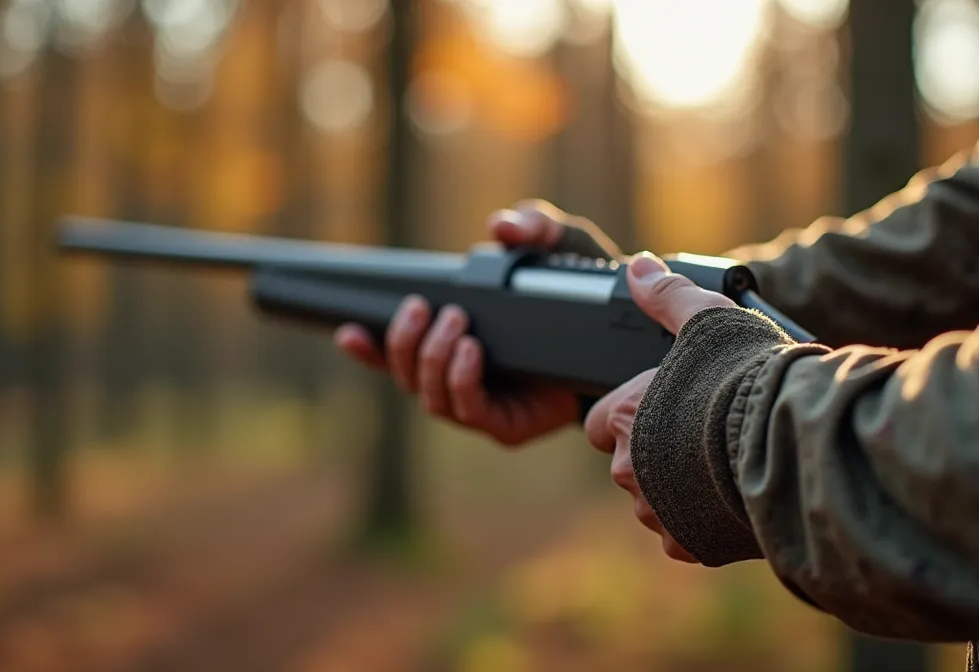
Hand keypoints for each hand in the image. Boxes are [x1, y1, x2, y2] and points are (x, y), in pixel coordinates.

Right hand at [334, 200, 619, 445]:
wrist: (632, 348)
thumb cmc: (588, 296)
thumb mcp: (562, 248)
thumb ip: (533, 226)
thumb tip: (500, 226)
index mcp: (458, 345)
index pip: (398, 354)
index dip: (368, 348)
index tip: (346, 330)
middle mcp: (464, 380)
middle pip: (406, 375)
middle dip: (403, 343)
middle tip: (423, 309)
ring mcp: (484, 407)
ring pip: (431, 396)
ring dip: (433, 359)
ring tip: (456, 325)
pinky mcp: (508, 426)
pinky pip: (469, 411)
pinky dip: (462, 380)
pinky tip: (472, 353)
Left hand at [584, 252, 736, 561]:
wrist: (796, 447)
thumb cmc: (751, 380)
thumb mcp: (710, 321)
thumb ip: (668, 296)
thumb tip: (637, 267)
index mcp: (626, 416)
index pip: (604, 422)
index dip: (634, 412)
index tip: (665, 407)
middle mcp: (629, 469)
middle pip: (630, 464)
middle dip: (658, 453)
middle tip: (703, 433)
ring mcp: (657, 512)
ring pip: (657, 502)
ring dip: (680, 489)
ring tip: (724, 463)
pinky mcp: (689, 545)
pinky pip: (686, 535)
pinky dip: (705, 521)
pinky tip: (734, 496)